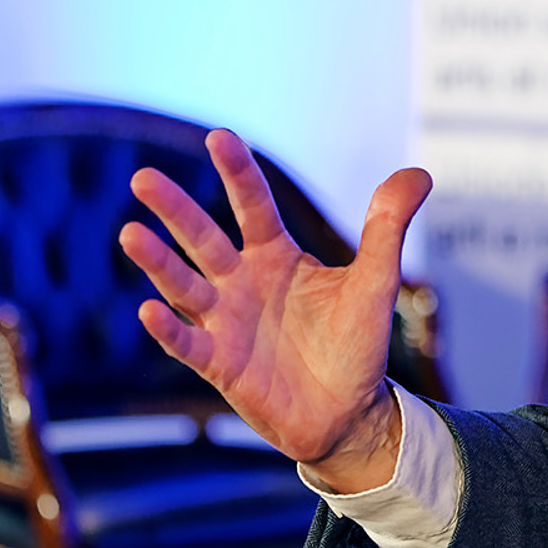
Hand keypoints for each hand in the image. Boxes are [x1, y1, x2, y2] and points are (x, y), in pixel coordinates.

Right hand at [119, 129, 431, 492]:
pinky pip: (188, 344)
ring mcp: (226, 322)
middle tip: (143, 177)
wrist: (348, 411)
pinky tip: (149, 310)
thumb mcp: (377, 281)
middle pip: (203, 239)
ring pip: (185, 286)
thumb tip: (418, 174)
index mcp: (277, 256)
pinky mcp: (219, 365)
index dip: (238, 173)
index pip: (253, 206)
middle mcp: (242, 283)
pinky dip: (168, 330)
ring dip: (158, 262)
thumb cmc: (356, 343)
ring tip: (130, 233)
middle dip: (175, 210)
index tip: (218, 137)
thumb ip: (388, 227)